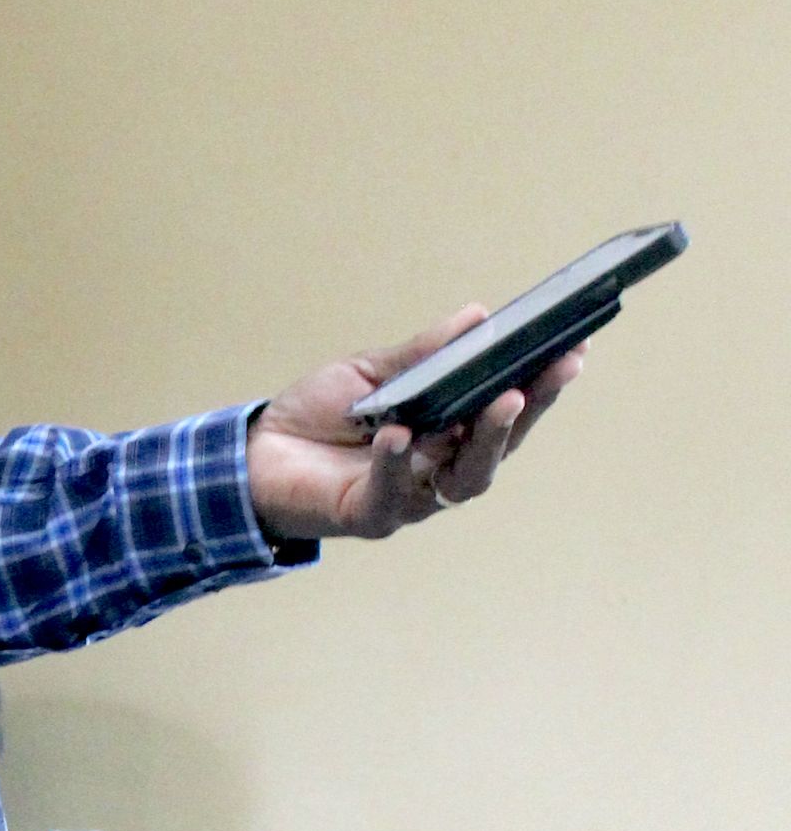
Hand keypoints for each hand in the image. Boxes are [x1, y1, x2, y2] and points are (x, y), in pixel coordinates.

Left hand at [245, 304, 588, 541]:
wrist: (257, 453)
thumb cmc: (320, 413)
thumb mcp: (369, 372)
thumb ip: (421, 352)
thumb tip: (478, 316)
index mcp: (447, 433)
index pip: (504, 409)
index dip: (541, 385)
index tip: (573, 350)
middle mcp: (440, 469)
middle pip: (498, 446)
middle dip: (528, 410)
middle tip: (550, 373)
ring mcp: (411, 495)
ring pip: (464, 478)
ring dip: (484, 439)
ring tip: (500, 400)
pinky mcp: (372, 514)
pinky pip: (392, 492)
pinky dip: (397, 464)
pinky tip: (400, 434)